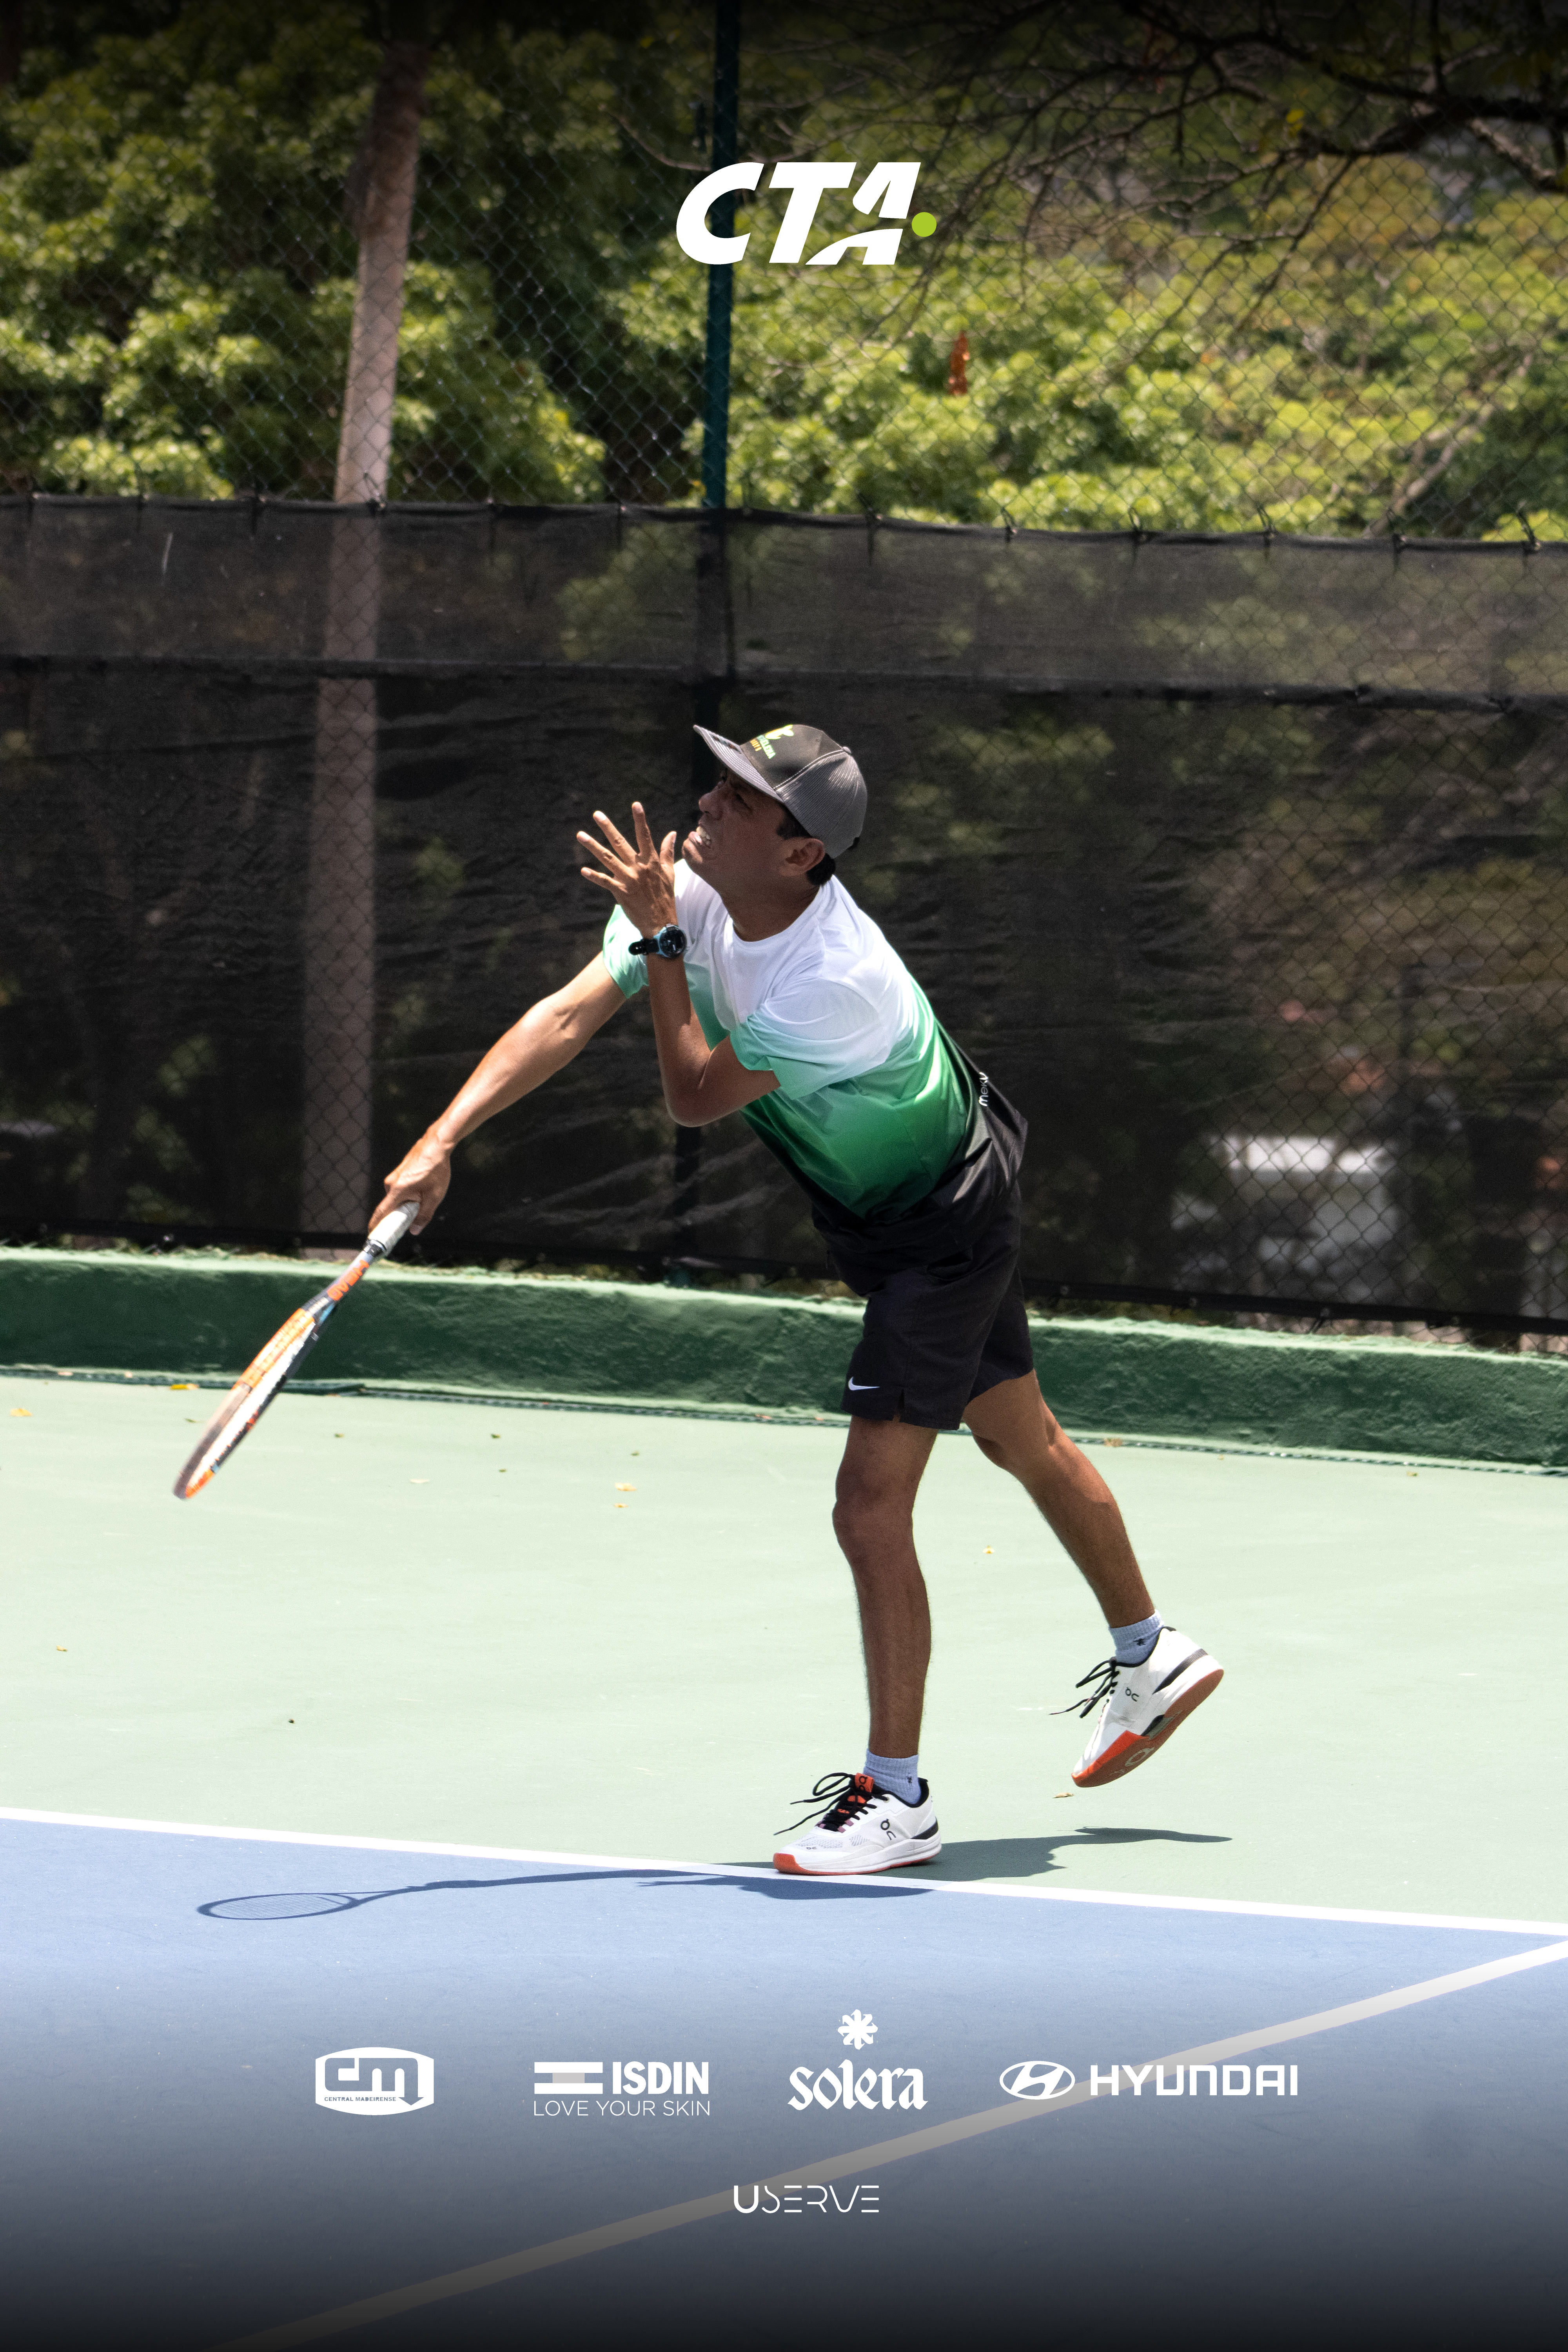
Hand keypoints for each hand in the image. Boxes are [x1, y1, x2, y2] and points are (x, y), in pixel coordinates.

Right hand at [371, 1134, 450, 1234]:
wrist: (436, 1145)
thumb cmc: (436, 1170)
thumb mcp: (434, 1197)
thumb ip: (424, 1215)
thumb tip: (415, 1230)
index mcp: (397, 1190)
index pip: (381, 1212)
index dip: (375, 1225)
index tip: (372, 1235)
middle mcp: (390, 1183)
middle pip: (391, 1207)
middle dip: (399, 1216)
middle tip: (412, 1221)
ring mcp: (393, 1177)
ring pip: (396, 1198)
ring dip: (406, 1204)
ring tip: (424, 1199)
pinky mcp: (398, 1173)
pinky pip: (399, 1190)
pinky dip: (407, 1196)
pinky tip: (422, 1191)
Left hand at [578, 802, 677, 938]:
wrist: (661, 923)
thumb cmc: (666, 896)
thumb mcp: (670, 872)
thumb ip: (667, 851)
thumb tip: (672, 833)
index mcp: (651, 861)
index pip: (645, 836)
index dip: (640, 820)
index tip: (635, 804)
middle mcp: (638, 867)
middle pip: (620, 843)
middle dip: (608, 828)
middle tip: (597, 814)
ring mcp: (628, 879)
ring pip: (607, 859)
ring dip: (593, 846)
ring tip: (580, 835)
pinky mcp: (620, 892)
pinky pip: (605, 881)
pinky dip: (594, 876)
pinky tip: (583, 870)